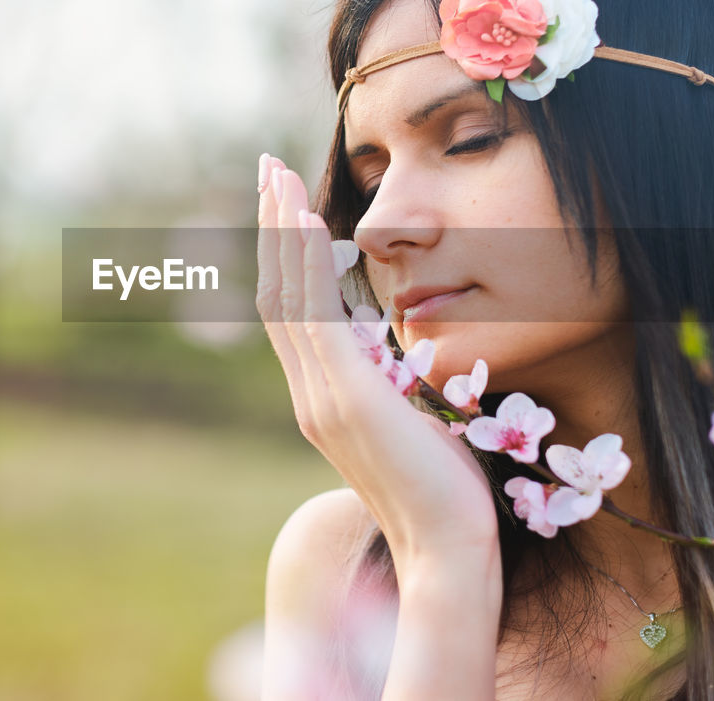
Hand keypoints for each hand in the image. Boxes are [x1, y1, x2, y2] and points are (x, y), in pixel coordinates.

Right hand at [255, 155, 500, 572]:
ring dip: (281, 229)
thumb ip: (388, 385)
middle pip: (276, 292)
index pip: (292, 312)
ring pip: (286, 296)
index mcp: (321, 397)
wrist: (446, 547)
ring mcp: (321, 395)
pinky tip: (304, 220)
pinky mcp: (346, 396)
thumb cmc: (441, 490)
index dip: (285, 255)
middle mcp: (309, 393)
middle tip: (267, 167)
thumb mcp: (408, 422)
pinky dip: (305, 264)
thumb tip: (395, 355)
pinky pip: (315, 316)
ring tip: (277, 175)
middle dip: (272, 225)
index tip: (287, 204)